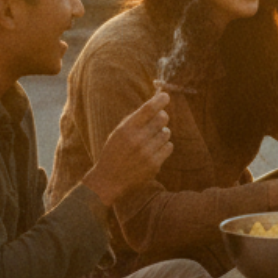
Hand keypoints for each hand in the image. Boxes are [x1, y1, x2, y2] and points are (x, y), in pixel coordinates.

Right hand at [81, 92, 172, 207]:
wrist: (108, 181)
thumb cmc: (114, 153)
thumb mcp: (118, 133)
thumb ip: (135, 119)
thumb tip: (157, 104)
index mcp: (126, 129)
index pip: (148, 108)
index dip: (160, 100)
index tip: (165, 96)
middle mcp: (137, 139)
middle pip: (162, 118)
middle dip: (162, 118)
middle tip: (157, 121)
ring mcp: (147, 153)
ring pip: (167, 133)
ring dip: (162, 134)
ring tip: (151, 140)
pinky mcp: (155, 165)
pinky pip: (169, 147)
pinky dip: (164, 146)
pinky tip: (154, 150)